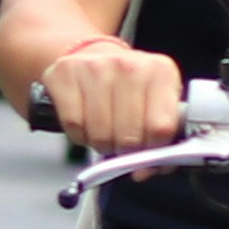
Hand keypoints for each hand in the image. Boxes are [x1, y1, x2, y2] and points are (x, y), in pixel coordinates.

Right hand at [38, 31, 184, 153]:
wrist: (94, 57)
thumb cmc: (129, 88)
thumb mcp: (156, 105)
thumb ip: (162, 142)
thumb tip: (145, 171)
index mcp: (161, 72)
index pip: (161, 128)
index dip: (153, 149)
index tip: (148, 148)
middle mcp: (130, 65)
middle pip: (129, 136)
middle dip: (126, 149)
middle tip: (123, 139)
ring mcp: (96, 66)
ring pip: (100, 134)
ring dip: (102, 143)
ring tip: (106, 129)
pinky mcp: (66, 72)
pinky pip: (74, 125)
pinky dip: (79, 134)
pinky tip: (87, 122)